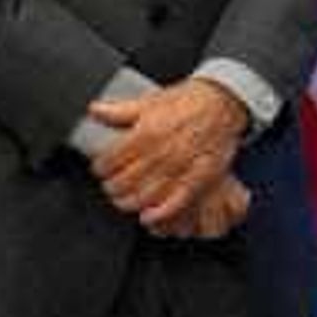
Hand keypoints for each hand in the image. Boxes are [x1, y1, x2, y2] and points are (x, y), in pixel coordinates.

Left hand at [90, 78, 249, 228]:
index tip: (101, 168)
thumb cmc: (187, 101)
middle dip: (111, 187)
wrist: (222, 102)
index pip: (109, 161)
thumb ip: (119, 110)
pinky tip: (147, 216)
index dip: (100, 167)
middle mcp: (161, 153)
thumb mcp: (150, 101)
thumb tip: (94, 110)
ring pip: (142, 197)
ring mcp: (179, 168)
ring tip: (125, 198)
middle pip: (122, 183)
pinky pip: (174, 204)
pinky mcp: (197, 179)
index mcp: (146, 133)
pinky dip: (158, 214)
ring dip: (128, 202)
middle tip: (111, 184)